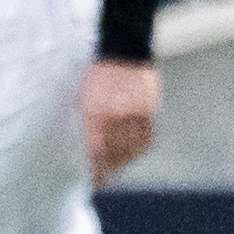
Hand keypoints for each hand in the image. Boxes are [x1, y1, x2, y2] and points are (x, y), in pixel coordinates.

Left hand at [82, 59, 159, 179]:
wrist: (123, 51)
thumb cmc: (98, 75)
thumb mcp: (83, 97)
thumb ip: (86, 123)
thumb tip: (89, 149)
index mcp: (95, 110)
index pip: (96, 148)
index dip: (97, 168)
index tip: (97, 181)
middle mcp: (116, 113)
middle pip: (115, 150)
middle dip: (111, 166)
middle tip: (108, 175)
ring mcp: (135, 110)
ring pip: (133, 145)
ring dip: (126, 158)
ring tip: (120, 163)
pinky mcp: (149, 107)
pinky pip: (147, 135)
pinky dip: (141, 146)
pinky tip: (134, 149)